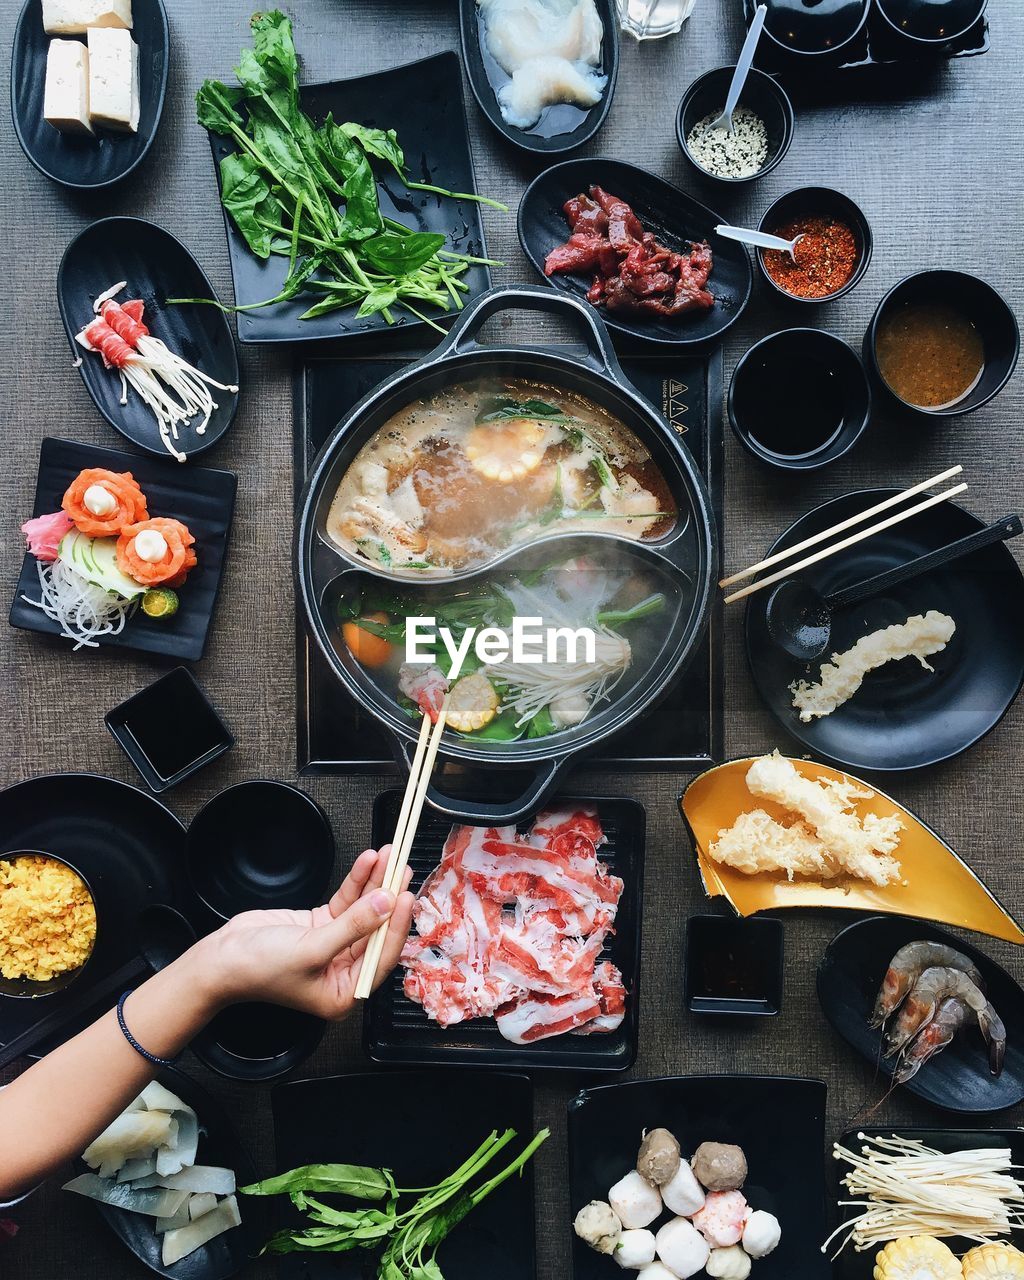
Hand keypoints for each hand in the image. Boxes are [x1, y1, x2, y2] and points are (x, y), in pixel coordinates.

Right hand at [196, 848, 414, 1020]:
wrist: (220, 960)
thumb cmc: (258, 970)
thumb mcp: (311, 949)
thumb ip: (352, 926)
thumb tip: (384, 904)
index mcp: (345, 991)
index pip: (382, 955)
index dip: (395, 924)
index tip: (404, 896)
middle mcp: (343, 969)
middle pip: (377, 928)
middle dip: (389, 896)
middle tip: (401, 869)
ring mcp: (334, 944)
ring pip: (363, 909)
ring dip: (375, 882)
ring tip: (389, 857)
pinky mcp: (322, 925)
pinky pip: (347, 901)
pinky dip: (356, 881)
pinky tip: (367, 863)